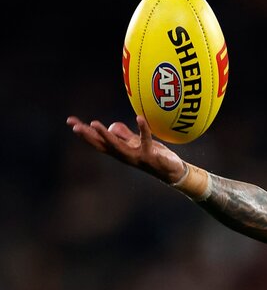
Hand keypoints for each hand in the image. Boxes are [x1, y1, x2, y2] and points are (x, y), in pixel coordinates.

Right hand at [66, 115, 185, 183]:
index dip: (84, 133)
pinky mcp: (151, 156)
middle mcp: (125, 156)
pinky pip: (146, 141)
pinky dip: (143, 129)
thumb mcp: (135, 143)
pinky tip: (139, 118)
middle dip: (89, 136)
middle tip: (75, 126)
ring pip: (118, 146)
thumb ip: (124, 135)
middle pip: (103, 145)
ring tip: (95, 124)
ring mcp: (136, 157)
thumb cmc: (152, 155)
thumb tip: (112, 126)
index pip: (98, 142)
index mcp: (120, 151)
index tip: (71, 122)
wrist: (172, 171)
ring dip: (106, 135)